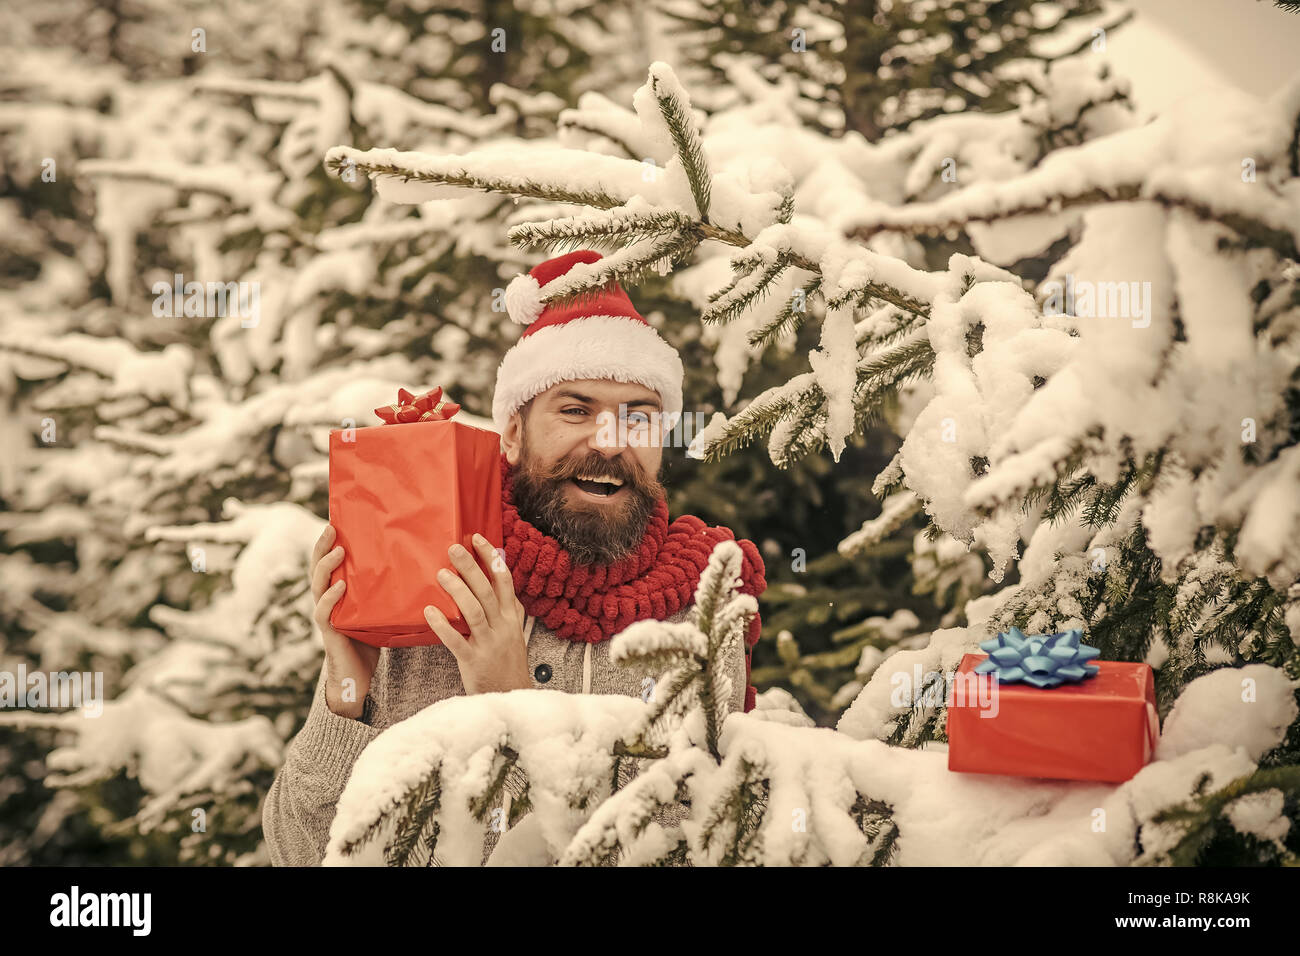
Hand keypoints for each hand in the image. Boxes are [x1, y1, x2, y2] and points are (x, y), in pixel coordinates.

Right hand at [311, 523, 379, 718]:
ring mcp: (326, 613)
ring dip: (327, 567)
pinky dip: (331, 598)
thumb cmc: (373, 637)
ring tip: (338, 551)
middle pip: (318, 566)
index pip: (330, 560)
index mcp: (338, 589)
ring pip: (318, 585)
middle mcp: (328, 598)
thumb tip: (422, 563)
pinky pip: (325, 612)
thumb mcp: (381, 607)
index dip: (329, 542)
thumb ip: (389, 588)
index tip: (337, 520)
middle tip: (332, 528)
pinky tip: (341, 586)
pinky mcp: (330, 631)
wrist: (360, 675)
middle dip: (322, 546)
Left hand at [424, 533, 530, 694]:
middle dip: (471, 567)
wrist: (511, 696)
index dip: (491, 558)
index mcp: (512, 618)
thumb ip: (506, 607)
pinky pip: (457, 641)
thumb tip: (496, 577)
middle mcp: (503, 627)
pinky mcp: (474, 661)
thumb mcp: (513, 632)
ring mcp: (489, 644)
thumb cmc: (507, 662)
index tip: (477, 538)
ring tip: (440, 574)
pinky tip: (429, 612)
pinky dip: (443, 626)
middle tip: (453, 548)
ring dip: (457, 591)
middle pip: (487, 591)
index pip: (504, 581)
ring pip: (474, 612)